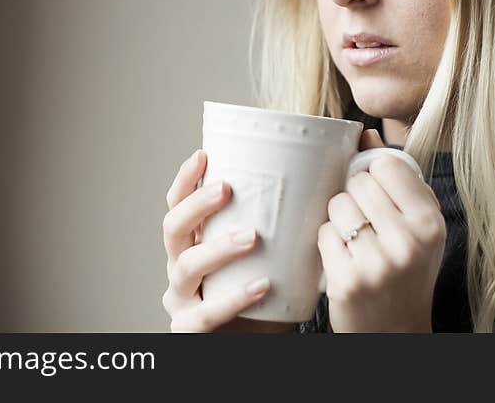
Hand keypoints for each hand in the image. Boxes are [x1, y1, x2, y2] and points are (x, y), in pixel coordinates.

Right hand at [161, 149, 293, 332]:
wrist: (261, 340)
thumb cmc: (265, 294)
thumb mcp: (267, 254)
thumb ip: (280, 223)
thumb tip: (322, 177)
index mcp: (192, 244)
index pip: (177, 205)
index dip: (186, 180)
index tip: (203, 154)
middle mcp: (180, 268)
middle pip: (172, 228)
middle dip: (196, 205)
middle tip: (226, 189)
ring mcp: (181, 300)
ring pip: (186, 267)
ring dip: (218, 248)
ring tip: (252, 236)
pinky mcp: (189, 329)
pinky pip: (205, 314)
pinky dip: (233, 298)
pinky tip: (260, 285)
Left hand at [317, 130, 445, 331]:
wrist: (397, 332)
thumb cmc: (406, 270)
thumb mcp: (416, 225)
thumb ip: (395, 178)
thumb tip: (364, 132)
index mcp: (430, 221)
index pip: (385, 164)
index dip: (374, 175)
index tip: (378, 195)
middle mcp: (409, 241)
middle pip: (357, 183)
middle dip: (354, 198)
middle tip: (366, 224)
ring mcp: (378, 263)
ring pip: (336, 206)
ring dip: (338, 221)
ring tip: (355, 243)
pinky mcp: (348, 281)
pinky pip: (323, 234)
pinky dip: (328, 244)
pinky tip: (344, 261)